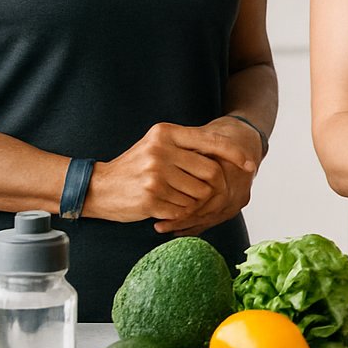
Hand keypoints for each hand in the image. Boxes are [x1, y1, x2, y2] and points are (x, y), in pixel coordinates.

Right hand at [83, 121, 255, 223]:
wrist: (97, 188)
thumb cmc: (134, 167)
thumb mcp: (158, 146)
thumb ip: (187, 147)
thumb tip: (228, 154)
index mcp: (166, 133)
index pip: (212, 141)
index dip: (235, 154)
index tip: (250, 165)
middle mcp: (162, 150)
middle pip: (211, 173)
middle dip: (211, 188)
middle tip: (201, 196)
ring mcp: (156, 174)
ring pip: (199, 194)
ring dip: (194, 203)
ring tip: (177, 201)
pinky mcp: (151, 197)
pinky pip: (183, 210)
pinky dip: (181, 214)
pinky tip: (166, 210)